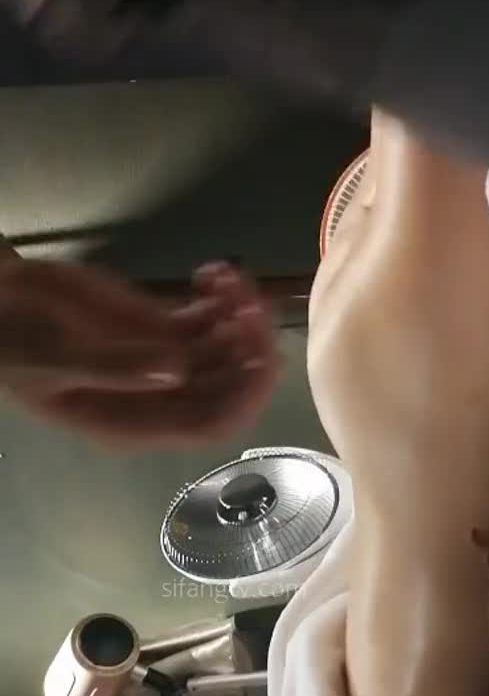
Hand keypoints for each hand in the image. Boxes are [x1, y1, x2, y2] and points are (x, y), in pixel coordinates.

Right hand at [0, 256, 277, 447]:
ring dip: (241, 316)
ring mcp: (167, 359)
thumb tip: (176, 372)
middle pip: (231, 386)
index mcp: (137, 422)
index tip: (258, 355)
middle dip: (250, 348)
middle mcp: (162, 397)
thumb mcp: (53, 360)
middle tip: (249, 303)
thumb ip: (114, 366)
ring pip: (228, 348)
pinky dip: (223, 297)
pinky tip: (213, 271)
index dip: (244, 397)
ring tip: (230, 279)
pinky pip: (210, 318)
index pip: (210, 424)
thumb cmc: (15, 342)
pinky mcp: (164, 326)